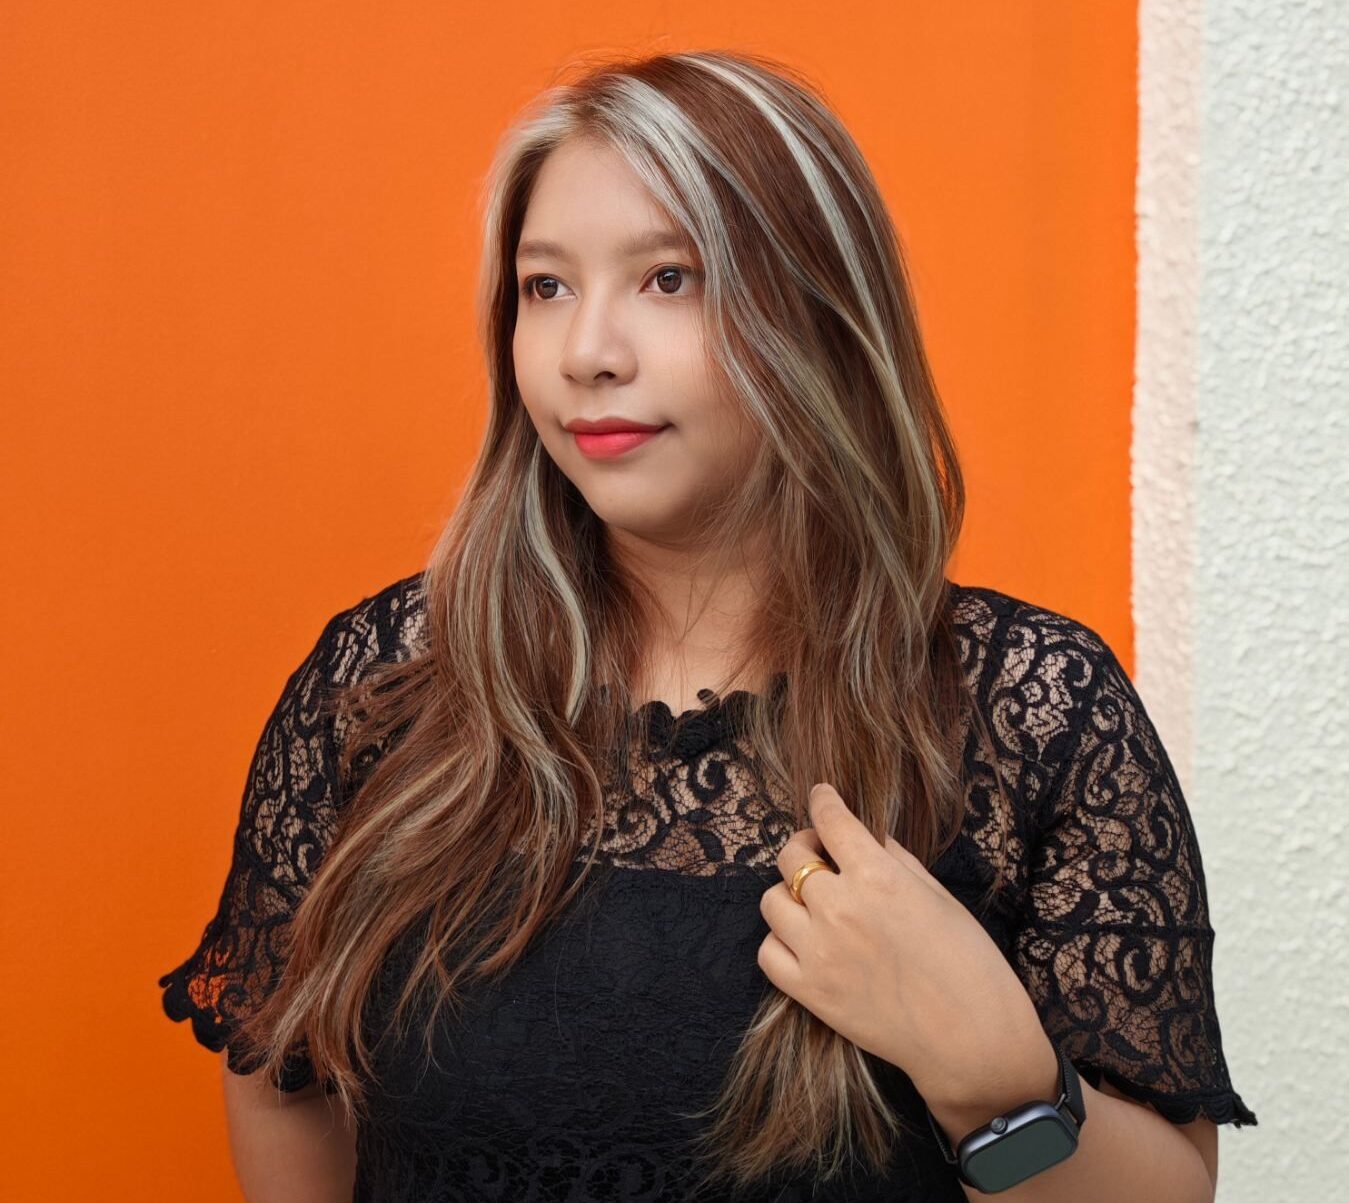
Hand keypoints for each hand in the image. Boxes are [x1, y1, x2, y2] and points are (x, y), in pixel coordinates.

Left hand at [757, 783, 1056, 1115]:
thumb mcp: (937, 895)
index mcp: (878, 878)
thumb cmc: (969, 962)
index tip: (821, 796)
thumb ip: (894, 860)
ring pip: (772, 902)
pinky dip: (781, 941)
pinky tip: (804, 942)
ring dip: (790, 896)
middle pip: (791, 857)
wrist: (972, 1039)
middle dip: (805, 848)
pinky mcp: (810, 992)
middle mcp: (840, 908)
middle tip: (822, 856)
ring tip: (814, 905)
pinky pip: (768, 952)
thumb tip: (865, 835)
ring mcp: (819, 952)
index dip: (822, 801)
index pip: (831, 821)